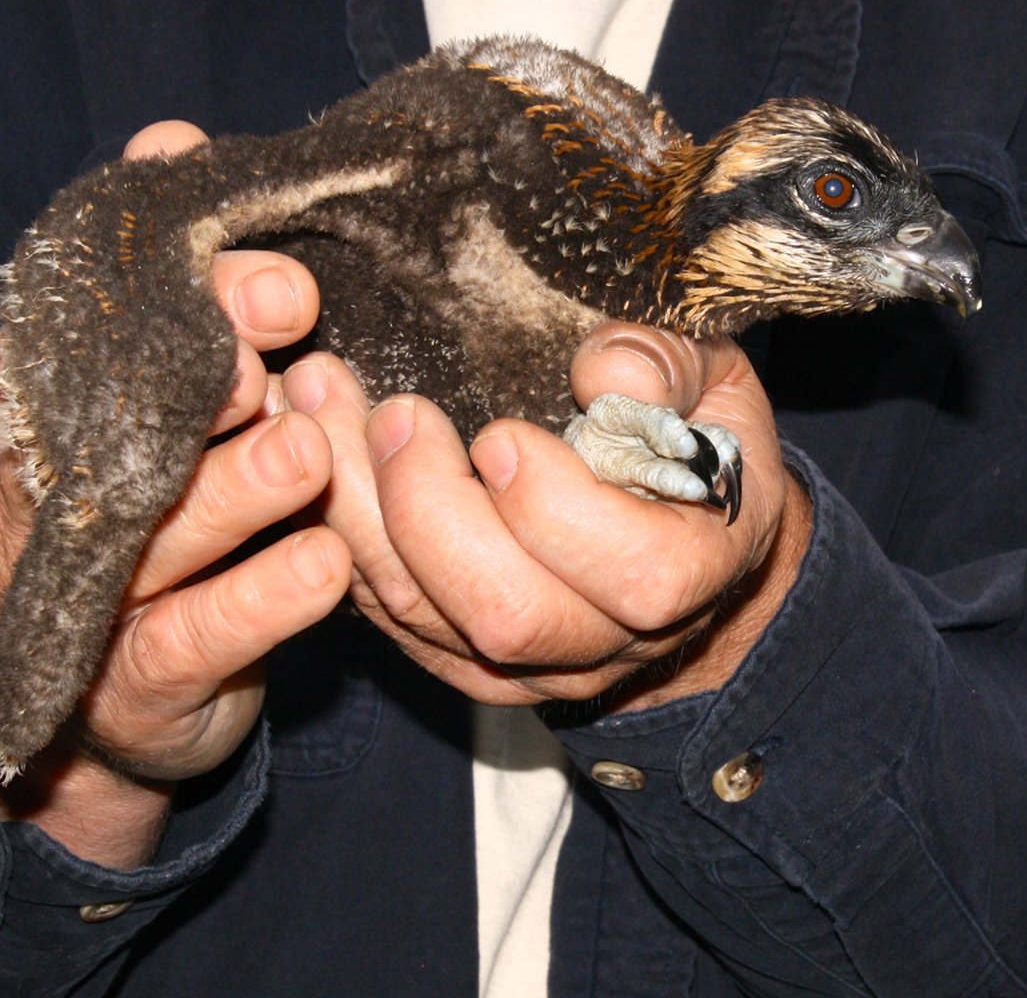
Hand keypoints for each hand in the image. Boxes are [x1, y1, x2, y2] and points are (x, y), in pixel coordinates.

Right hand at [0, 121, 352, 865]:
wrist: (111, 682)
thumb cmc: (138, 492)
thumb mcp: (134, 377)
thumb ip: (155, 263)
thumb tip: (171, 136)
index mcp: (1, 398)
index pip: (78, 327)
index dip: (176, 289)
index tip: (274, 274)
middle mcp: (23, 494)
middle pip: (114, 423)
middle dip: (206, 371)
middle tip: (286, 320)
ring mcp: (76, 596)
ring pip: (159, 530)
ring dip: (239, 487)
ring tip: (305, 453)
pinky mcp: (134, 681)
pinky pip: (199, 634)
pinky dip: (264, 600)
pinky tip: (324, 564)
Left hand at [286, 321, 809, 710]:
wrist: (687, 536)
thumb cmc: (700, 438)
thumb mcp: (716, 380)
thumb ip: (673, 361)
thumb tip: (606, 368)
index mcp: (693, 571)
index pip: (633, 579)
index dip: (555, 511)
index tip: (500, 433)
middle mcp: (610, 640)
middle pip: (506, 613)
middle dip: (429, 508)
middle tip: (393, 414)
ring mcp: (529, 664)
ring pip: (425, 616)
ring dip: (358, 512)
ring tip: (316, 407)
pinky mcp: (461, 659)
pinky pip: (385, 615)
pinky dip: (339, 535)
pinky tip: (310, 450)